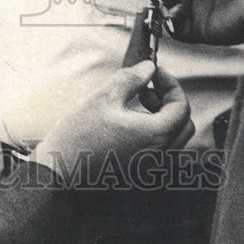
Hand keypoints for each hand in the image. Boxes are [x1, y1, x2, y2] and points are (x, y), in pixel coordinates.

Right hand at [30, 61, 192, 182]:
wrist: (60, 173)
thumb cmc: (79, 139)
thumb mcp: (105, 98)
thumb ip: (131, 78)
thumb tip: (147, 68)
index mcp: (155, 136)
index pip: (181, 106)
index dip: (171, 84)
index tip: (155, 74)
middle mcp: (160, 156)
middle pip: (183, 124)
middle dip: (169, 101)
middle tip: (147, 87)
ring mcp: (152, 169)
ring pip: (173, 138)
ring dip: (162, 117)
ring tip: (136, 104)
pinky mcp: (141, 175)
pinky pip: (161, 152)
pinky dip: (154, 134)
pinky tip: (130, 124)